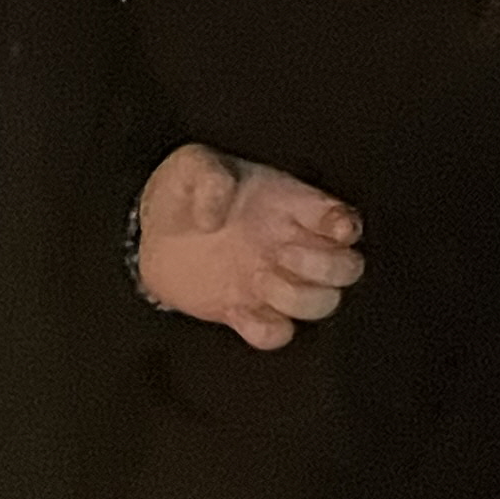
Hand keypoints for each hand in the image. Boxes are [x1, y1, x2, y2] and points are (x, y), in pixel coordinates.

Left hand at [132, 144, 365, 351]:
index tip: (333, 230)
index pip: (344, 219)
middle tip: (283, 253)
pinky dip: (266, 329)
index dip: (348, 228)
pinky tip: (237, 309)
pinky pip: (277, 334)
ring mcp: (273, 282)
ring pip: (324, 304)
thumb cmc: (183, 191)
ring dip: (298, 298)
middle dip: (326, 267)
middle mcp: (293, 246)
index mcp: (292, 205)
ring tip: (258, 279)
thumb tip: (216, 213)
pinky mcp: (247, 312)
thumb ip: (208, 178)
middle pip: (348, 268)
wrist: (151, 234)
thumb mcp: (192, 165)